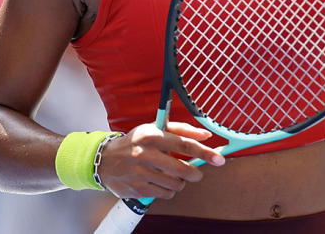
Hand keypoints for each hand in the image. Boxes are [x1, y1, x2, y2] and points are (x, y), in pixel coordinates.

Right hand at [96, 122, 224, 199]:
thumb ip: (182, 130)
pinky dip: (168, 190)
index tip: (218, 158)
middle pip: (181, 169)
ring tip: (171, 175)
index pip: (183, 144)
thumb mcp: (155, 129)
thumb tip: (206, 135)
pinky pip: (164, 194)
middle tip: (195, 173)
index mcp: (151, 136)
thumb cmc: (135, 142)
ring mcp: (140, 173)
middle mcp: (144, 154)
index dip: (204, 152)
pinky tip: (160, 182)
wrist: (105, 160)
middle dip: (194, 173)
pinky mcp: (137, 189)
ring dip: (179, 182)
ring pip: (175, 184)